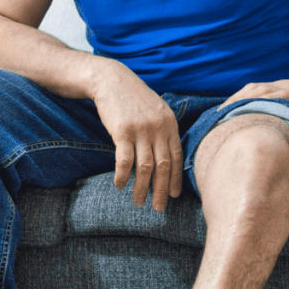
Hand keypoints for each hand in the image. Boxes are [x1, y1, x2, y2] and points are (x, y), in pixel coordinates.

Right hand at [91, 61, 182, 211]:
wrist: (111, 80)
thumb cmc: (133, 98)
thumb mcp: (156, 110)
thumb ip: (163, 130)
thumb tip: (167, 157)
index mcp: (170, 123)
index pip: (177, 156)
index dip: (176, 178)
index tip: (174, 195)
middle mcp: (159, 127)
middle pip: (164, 166)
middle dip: (162, 190)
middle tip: (159, 208)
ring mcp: (141, 129)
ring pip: (145, 167)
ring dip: (142, 188)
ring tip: (138, 202)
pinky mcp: (122, 131)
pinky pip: (125, 160)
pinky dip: (123, 176)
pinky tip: (120, 185)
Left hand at [221, 79, 288, 126]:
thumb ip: (279, 106)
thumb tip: (260, 122)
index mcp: (278, 87)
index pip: (250, 91)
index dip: (233, 100)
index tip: (218, 113)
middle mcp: (281, 86)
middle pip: (251, 91)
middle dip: (233, 103)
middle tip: (218, 118)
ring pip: (262, 93)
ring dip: (244, 103)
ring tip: (230, 118)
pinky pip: (279, 99)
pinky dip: (265, 104)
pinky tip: (254, 113)